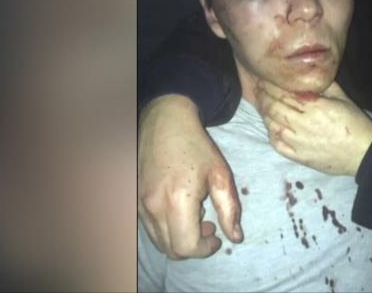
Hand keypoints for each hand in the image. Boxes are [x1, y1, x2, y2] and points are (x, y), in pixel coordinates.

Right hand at [137, 95, 242, 259]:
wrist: (165, 122)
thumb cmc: (196, 146)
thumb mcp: (220, 175)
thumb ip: (229, 209)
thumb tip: (236, 237)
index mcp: (177, 201)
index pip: (186, 247)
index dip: (205, 249)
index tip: (217, 238)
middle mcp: (154, 207)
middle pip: (171, 250)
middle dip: (193, 247)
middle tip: (209, 226)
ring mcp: (141, 205)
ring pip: (159, 242)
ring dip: (179, 239)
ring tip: (195, 216)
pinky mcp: (135, 200)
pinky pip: (150, 229)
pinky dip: (167, 229)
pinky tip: (179, 208)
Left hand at [255, 81, 371, 175]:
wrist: (364, 153)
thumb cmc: (355, 123)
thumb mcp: (342, 97)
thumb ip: (322, 84)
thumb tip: (306, 73)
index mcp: (314, 106)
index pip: (283, 92)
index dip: (270, 85)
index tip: (263, 78)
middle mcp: (302, 123)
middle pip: (273, 107)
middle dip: (263, 96)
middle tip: (257, 89)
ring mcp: (299, 142)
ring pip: (272, 124)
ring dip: (264, 113)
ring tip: (261, 104)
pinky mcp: (299, 157)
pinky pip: (277, 144)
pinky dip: (270, 133)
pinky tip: (270, 126)